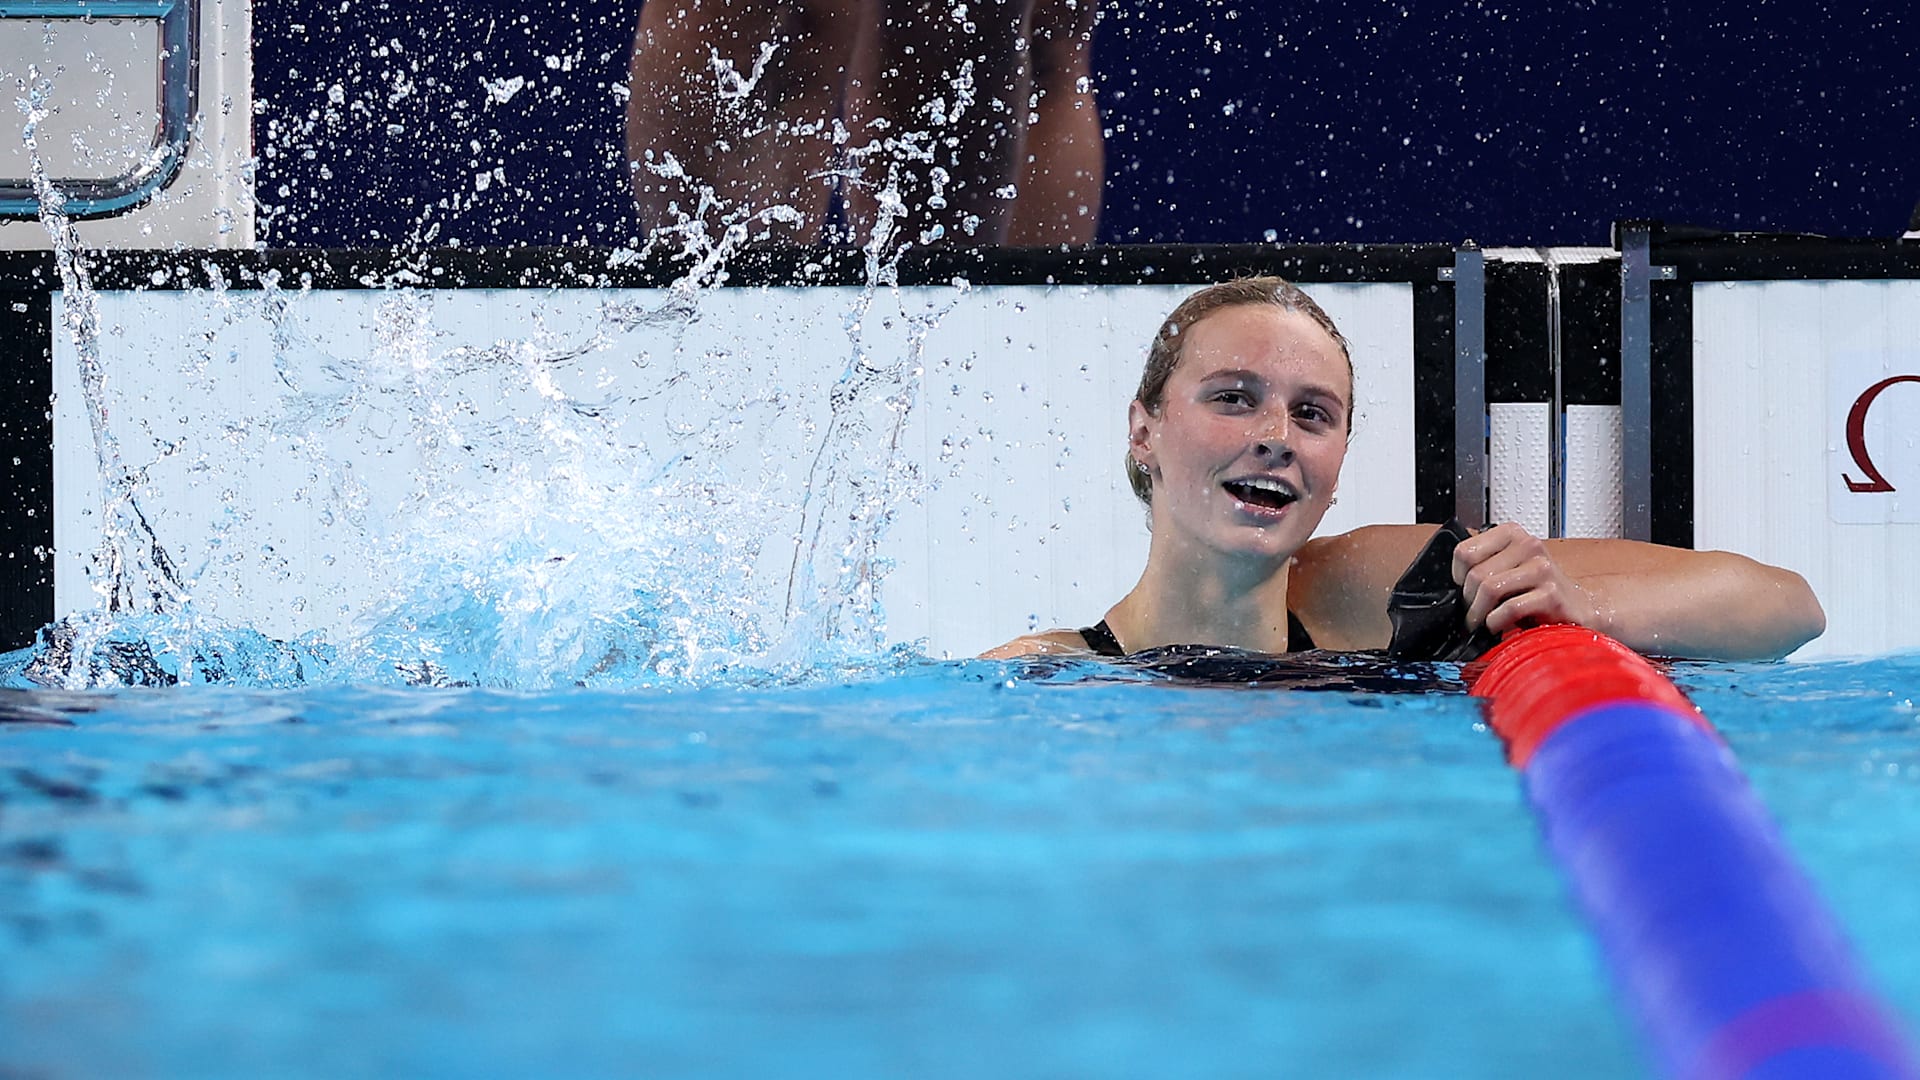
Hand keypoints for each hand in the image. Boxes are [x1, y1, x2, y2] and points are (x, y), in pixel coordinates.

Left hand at [1451, 523, 1602, 636]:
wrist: (1576, 609)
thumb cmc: (1536, 591)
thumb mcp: (1507, 569)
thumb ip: (1483, 566)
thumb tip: (1449, 586)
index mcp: (1512, 534)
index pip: (1465, 551)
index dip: (1457, 577)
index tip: (1462, 590)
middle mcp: (1528, 545)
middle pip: (1476, 574)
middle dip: (1467, 601)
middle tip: (1470, 615)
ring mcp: (1542, 568)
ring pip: (1490, 589)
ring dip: (1479, 614)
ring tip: (1480, 623)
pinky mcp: (1551, 593)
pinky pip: (1510, 608)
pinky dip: (1496, 622)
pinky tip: (1498, 626)